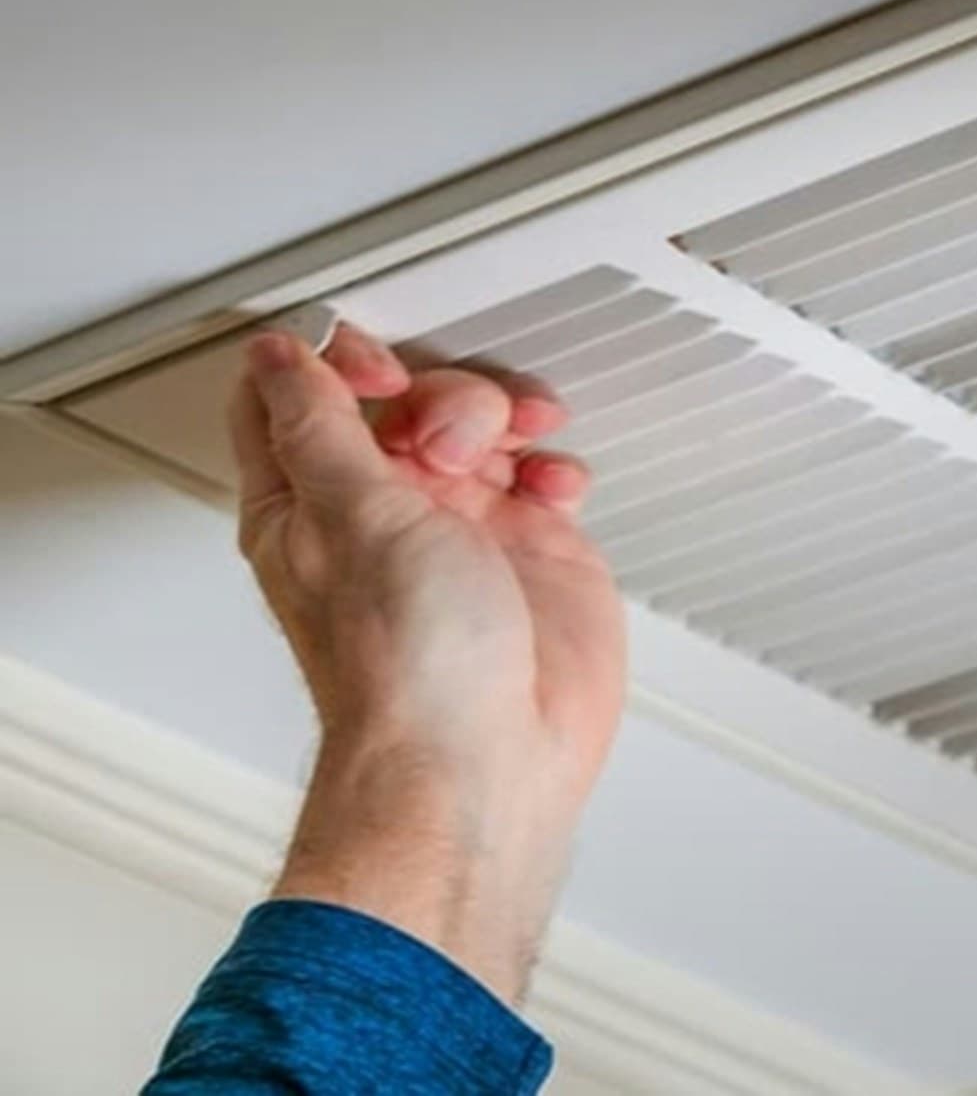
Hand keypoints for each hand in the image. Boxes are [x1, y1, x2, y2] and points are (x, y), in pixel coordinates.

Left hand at [228, 323, 624, 1001]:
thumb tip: (278, 358)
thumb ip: (320, 427)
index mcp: (314, 505)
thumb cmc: (407, 671)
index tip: (382, 368)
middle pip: (408, 399)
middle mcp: (386, 513)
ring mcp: (461, 532)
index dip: (340, 361)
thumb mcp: (353, 518)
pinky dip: (556, 465)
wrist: (487, 760)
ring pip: (482, 426)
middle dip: (443, 395)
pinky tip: (553, 486)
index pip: (302, 399)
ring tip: (513, 451)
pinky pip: (546, 475)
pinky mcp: (532, 553)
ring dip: (505, 415)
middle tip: (454, 438)